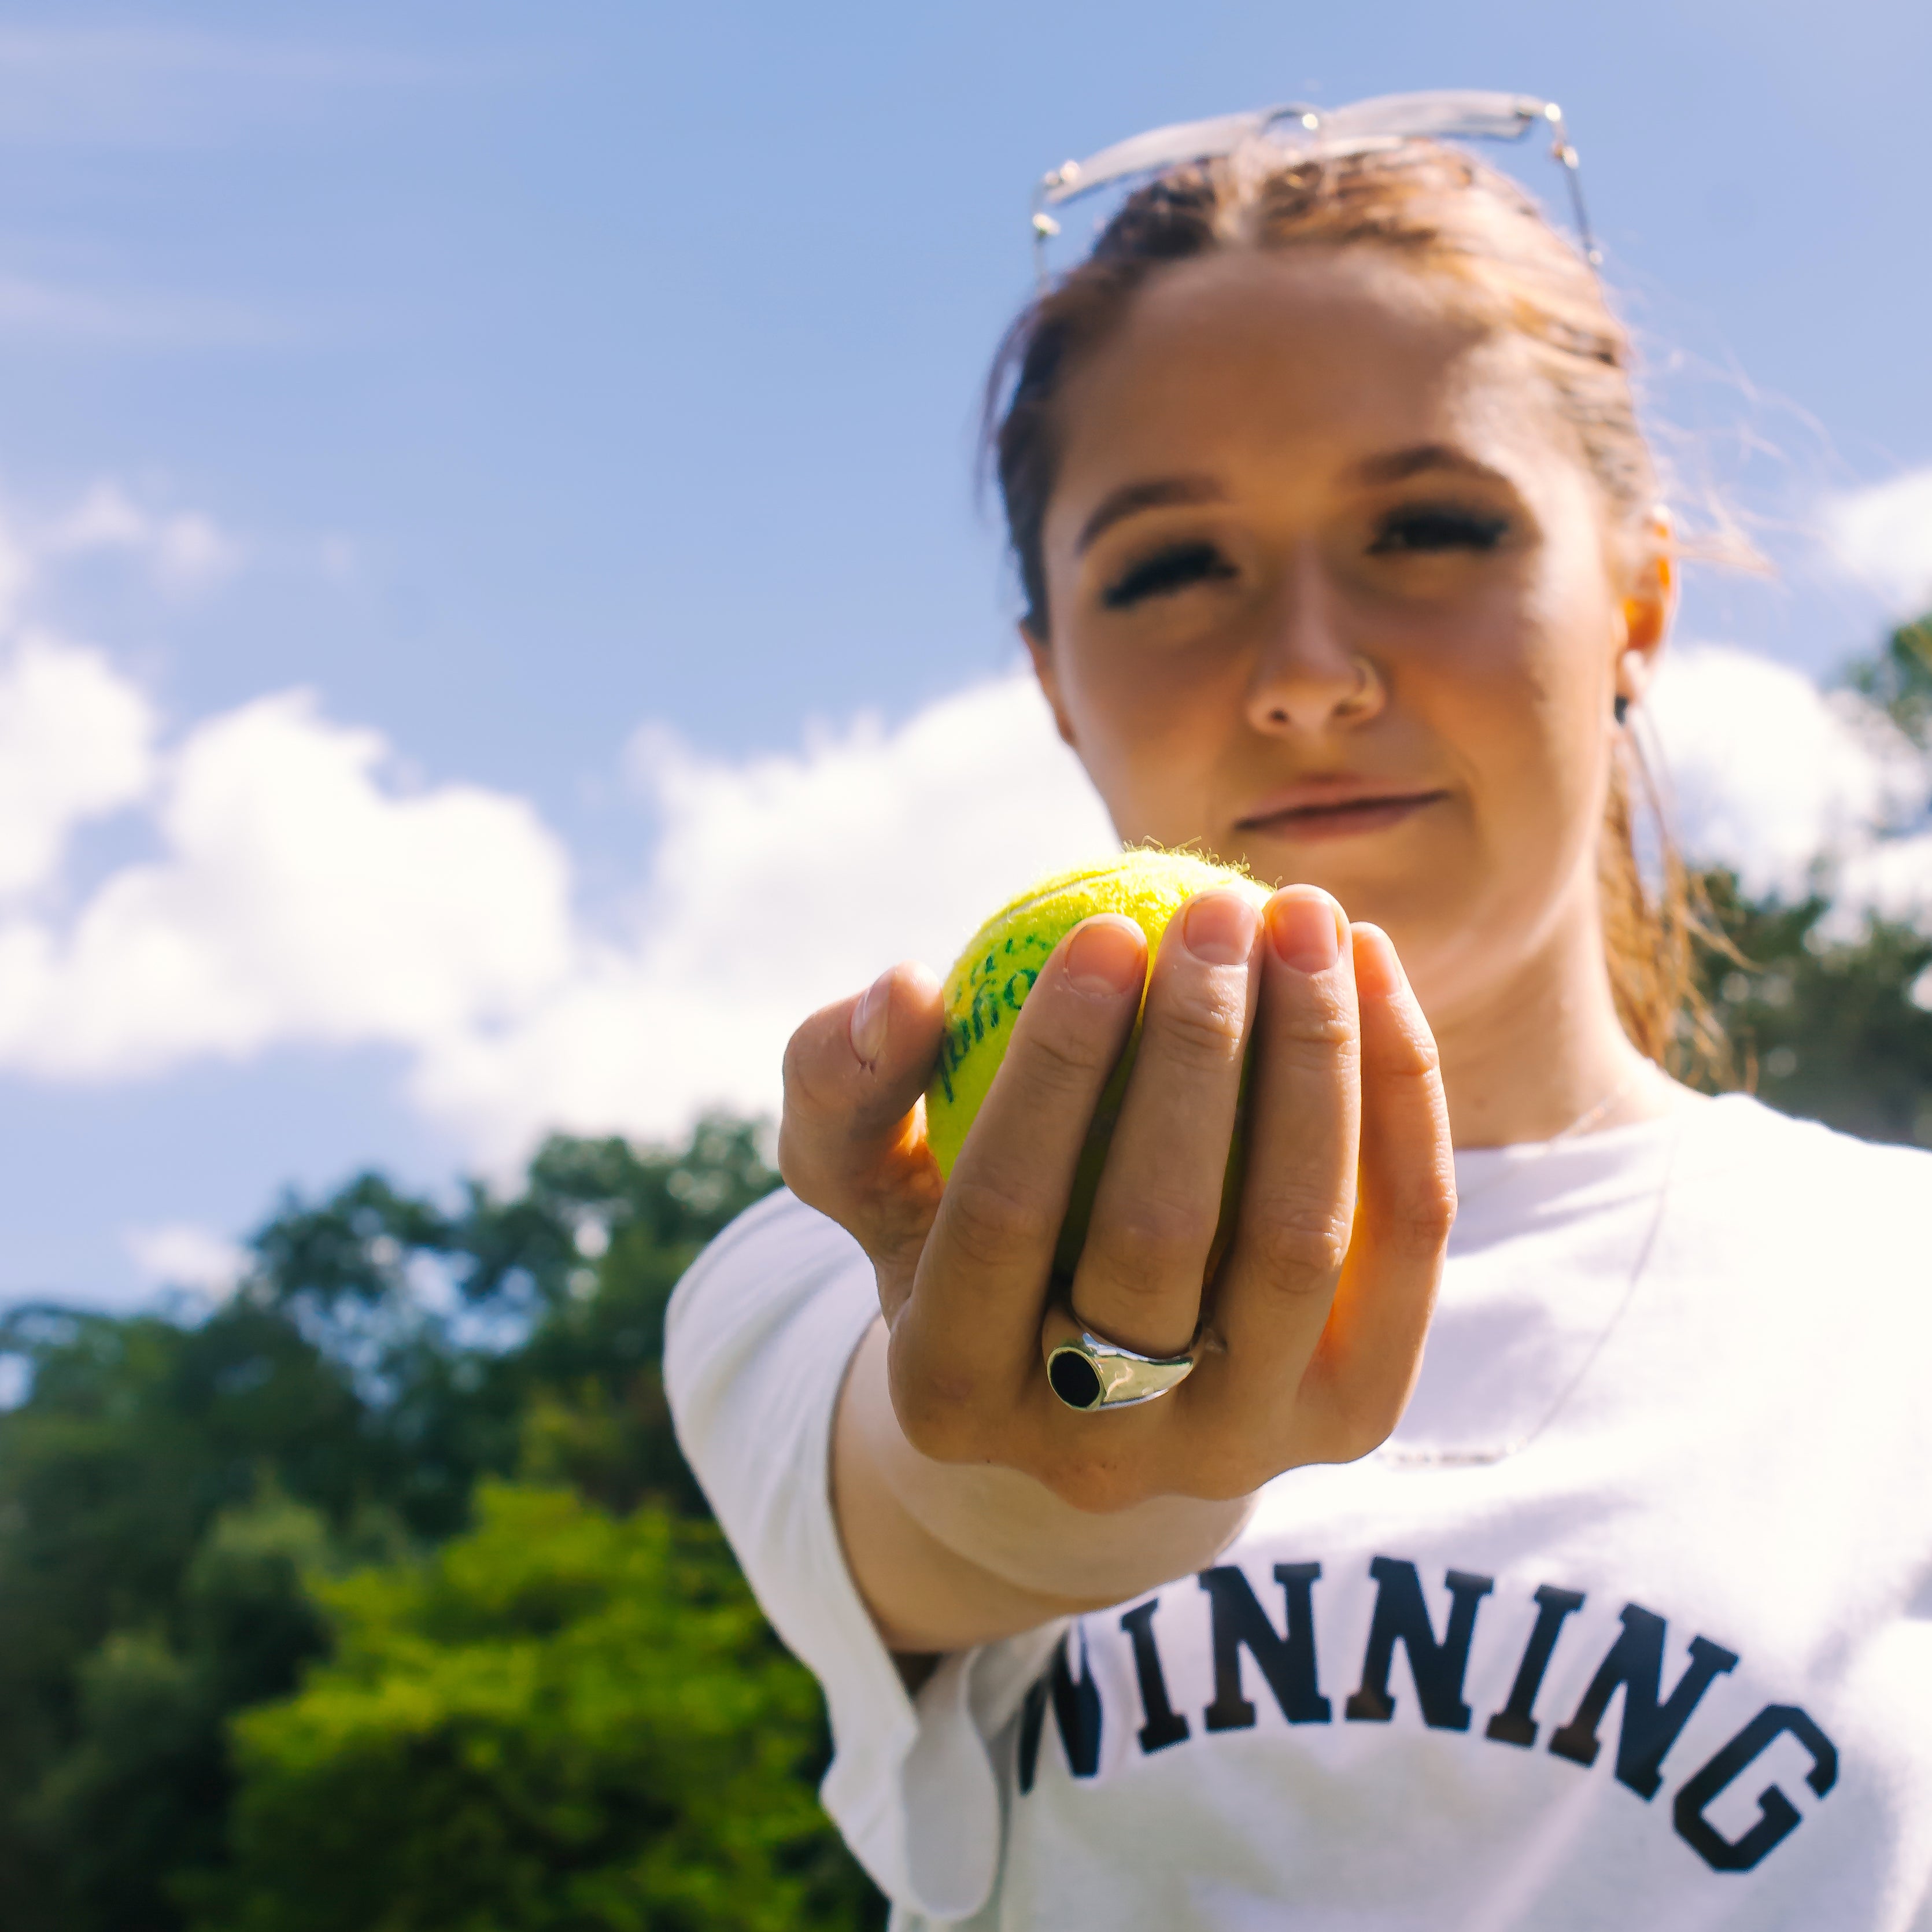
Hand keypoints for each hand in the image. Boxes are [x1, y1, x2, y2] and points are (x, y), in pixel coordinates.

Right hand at [780, 885, 1453, 1516]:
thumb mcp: (859, 1164)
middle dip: (1199, 1050)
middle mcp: (1090, 1457)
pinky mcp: (1349, 1423)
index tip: (1103, 927)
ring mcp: (1232, 1450)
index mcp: (944, 1398)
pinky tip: (1373, 973)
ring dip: (1316, 1060)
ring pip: (1296, 1243)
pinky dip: (1402, 1102)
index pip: (1001, 1217)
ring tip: (1304, 917)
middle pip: (1158, 1235)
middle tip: (1220, 907)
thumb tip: (902, 987)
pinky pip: (1404, 1249)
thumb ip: (842, 1081)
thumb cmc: (946, 1232)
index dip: (1053, 1067)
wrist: (1082, 1383)